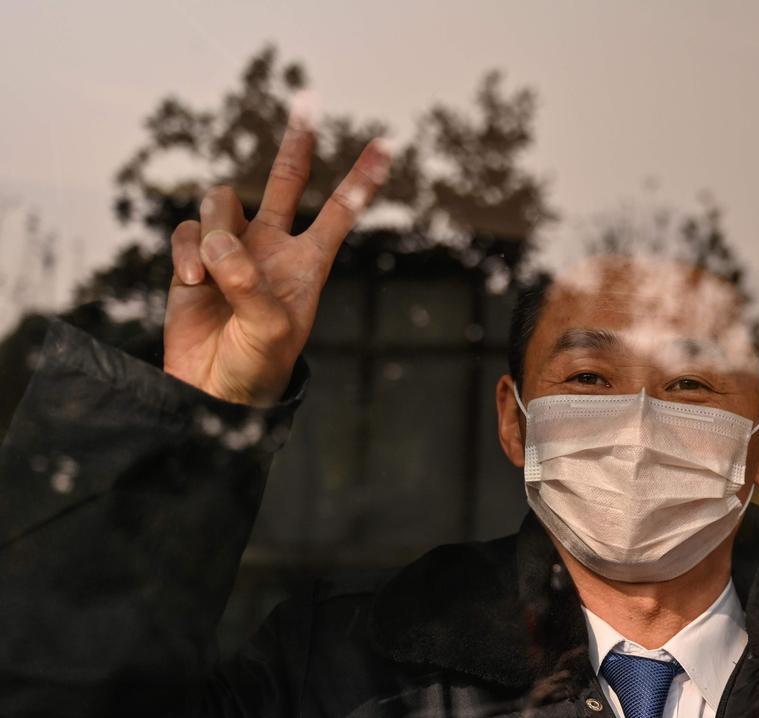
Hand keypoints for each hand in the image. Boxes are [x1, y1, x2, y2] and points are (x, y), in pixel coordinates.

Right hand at [163, 112, 389, 405]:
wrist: (212, 391)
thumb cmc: (257, 365)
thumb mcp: (270, 330)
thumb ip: (250, 283)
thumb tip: (222, 242)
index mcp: (307, 263)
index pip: (339, 212)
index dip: (361, 180)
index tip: (387, 144)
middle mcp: (272, 247)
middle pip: (285, 182)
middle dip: (296, 145)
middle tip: (309, 103)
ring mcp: (232, 250)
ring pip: (223, 201)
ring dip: (216, 228)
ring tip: (211, 274)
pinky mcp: (194, 259)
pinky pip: (189, 231)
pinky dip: (189, 250)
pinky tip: (192, 281)